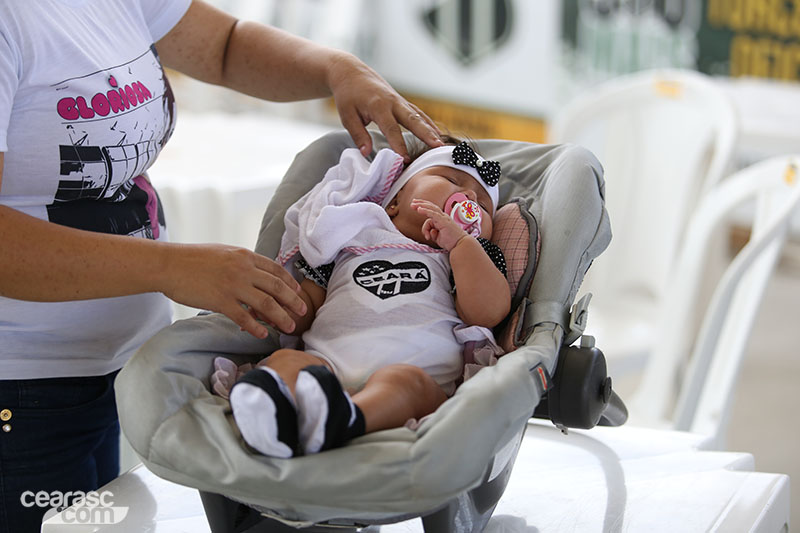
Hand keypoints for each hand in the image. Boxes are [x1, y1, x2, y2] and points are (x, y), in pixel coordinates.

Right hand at [160, 243, 306, 337]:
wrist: (169, 264)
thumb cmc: (193, 259)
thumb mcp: (224, 254)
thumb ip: (242, 265)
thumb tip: (255, 280)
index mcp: (245, 256)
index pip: (276, 270)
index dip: (290, 283)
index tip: (298, 293)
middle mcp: (243, 269)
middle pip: (277, 288)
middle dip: (293, 302)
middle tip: (303, 313)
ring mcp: (233, 285)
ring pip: (266, 304)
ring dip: (281, 317)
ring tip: (289, 327)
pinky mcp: (220, 301)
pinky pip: (244, 317)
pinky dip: (256, 326)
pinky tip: (262, 334)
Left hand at [327, 53, 443, 160]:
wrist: (350, 71)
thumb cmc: (347, 95)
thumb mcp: (347, 115)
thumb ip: (358, 134)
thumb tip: (366, 153)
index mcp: (378, 105)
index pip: (391, 129)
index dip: (399, 145)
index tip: (406, 160)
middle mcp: (393, 102)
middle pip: (413, 120)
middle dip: (426, 134)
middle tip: (438, 147)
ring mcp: (399, 101)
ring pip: (419, 116)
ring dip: (431, 129)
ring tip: (442, 144)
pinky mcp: (401, 102)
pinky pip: (418, 113)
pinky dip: (428, 123)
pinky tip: (436, 134)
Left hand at [412, 199, 467, 250]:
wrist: (460, 244)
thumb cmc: (451, 241)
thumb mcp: (438, 237)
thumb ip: (432, 233)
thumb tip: (429, 233)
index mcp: (442, 220)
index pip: (432, 210)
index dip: (424, 206)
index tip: (416, 205)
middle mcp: (443, 217)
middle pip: (431, 207)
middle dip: (421, 204)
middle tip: (412, 203)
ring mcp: (444, 218)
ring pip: (431, 209)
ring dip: (421, 206)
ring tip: (414, 206)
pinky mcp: (443, 221)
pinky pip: (433, 214)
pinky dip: (426, 211)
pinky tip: (419, 210)